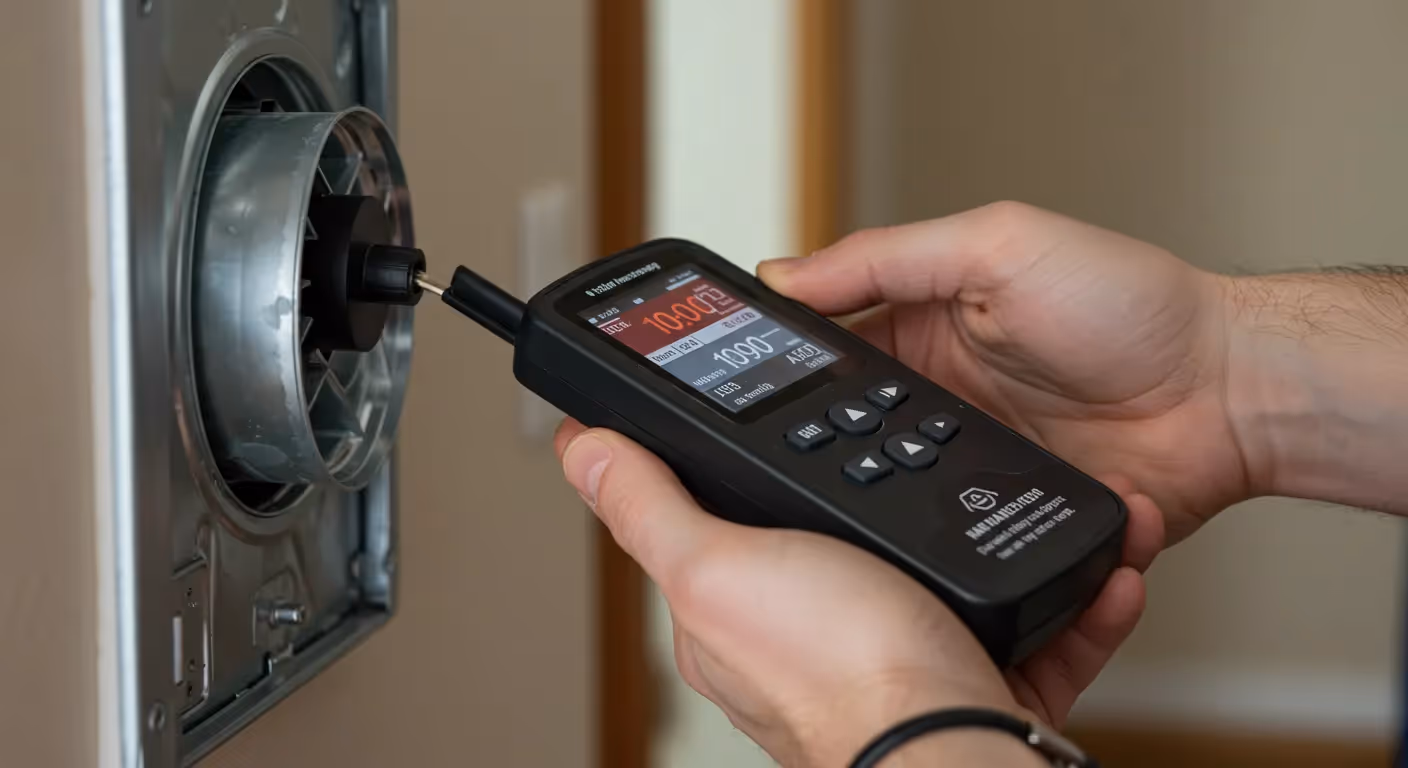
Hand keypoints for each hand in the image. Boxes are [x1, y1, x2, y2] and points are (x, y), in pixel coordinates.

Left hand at [558, 420, 1159, 766]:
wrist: (957, 752)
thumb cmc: (838, 674)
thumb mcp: (720, 565)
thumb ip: (654, 508)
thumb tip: (585, 453)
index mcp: (743, 608)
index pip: (733, 518)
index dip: (759, 465)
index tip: (800, 416)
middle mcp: (819, 634)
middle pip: (852, 537)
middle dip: (899, 490)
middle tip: (940, 431)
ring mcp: (904, 654)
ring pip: (953, 569)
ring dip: (994, 526)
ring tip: (1024, 483)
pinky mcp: (982, 676)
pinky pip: (1032, 622)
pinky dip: (1067, 594)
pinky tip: (1092, 562)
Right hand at [761, 201, 1240, 542]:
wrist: (1227, 395)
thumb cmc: (1128, 305)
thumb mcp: (996, 244)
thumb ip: (888, 256)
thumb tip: (784, 274)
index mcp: (920, 329)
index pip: (822, 352)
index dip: (778, 370)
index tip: (732, 390)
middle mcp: (934, 401)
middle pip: (841, 435)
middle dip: (816, 454)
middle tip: (786, 472)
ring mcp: (967, 465)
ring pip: (887, 501)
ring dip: (874, 508)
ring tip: (857, 515)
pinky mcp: (1002, 520)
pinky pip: (954, 541)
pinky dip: (940, 546)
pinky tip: (920, 551)